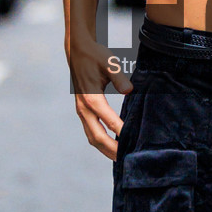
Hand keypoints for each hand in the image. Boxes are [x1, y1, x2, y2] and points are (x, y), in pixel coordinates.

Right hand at [68, 37, 130, 158]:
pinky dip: (101, 142)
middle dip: (112, 150)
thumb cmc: (95, 56)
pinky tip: (113, 146)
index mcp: (91, 98)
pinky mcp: (83, 111)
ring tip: (121, 158)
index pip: (109, 121)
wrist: (77, 51)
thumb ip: (119, 77)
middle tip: (128, 159)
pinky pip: (91, 132)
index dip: (122, 133)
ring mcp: (82, 111)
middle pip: (97, 137)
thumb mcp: (109, 62)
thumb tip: (129, 90)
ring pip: (92, 138)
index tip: (134, 142)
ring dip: (106, 149)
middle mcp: (84, 108)